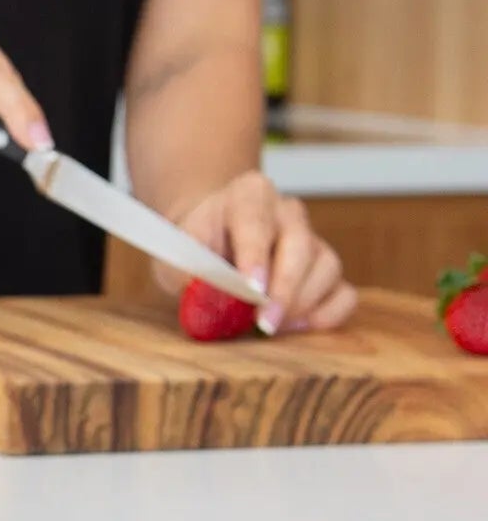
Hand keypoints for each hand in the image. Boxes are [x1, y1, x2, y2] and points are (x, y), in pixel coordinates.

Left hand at [156, 171, 357, 334]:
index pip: (256, 222)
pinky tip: (298, 326)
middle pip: (300, 245)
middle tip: (265, 324)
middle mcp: (286, 210)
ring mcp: (312, 237)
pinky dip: (327, 314)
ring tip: (270, 326)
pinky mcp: (326, 267)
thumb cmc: (194, 244)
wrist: (211, 238)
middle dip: (284, 289)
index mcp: (247, 194)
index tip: (253, 290)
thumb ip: (184, 269)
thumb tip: (201, 293)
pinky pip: (344, 292)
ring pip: (326, 267)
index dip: (256, 257)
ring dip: (302, 303)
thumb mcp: (176, 250)